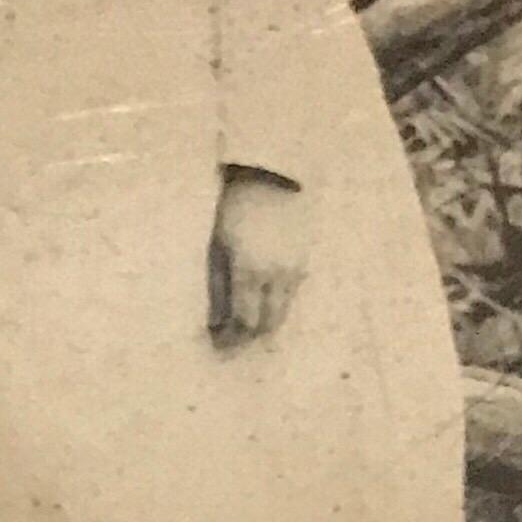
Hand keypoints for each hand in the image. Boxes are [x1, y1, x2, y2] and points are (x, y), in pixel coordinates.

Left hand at [209, 170, 310, 344]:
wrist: (274, 179)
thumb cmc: (236, 210)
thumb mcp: (219, 246)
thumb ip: (219, 286)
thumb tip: (215, 323)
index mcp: (249, 272)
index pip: (245, 321)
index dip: (233, 338)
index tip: (220, 343)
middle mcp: (275, 276)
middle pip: (268, 324)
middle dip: (251, 336)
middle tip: (235, 339)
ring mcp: (294, 270)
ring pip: (283, 312)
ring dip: (267, 322)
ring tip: (249, 322)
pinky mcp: (305, 263)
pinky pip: (292, 295)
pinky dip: (278, 304)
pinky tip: (265, 299)